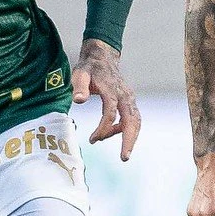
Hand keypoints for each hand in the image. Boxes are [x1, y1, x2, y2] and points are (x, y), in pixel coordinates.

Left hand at [73, 39, 140, 160]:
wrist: (102, 58)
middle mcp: (125, 95)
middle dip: (129, 140)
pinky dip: (125, 130)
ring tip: (122, 153)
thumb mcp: (80, 74)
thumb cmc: (89, 68)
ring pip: (136, 121)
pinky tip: (109, 133)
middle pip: (132, 120)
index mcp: (112, 89)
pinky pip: (132, 119)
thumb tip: (79, 100)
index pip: (111, 112)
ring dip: (130, 138)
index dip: (104, 128)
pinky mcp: (130, 102)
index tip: (93, 139)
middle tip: (124, 157)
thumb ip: (79, 87)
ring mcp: (130, 98)